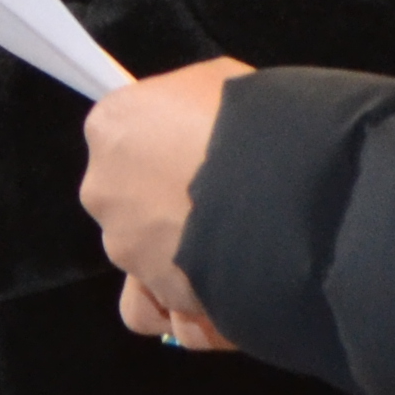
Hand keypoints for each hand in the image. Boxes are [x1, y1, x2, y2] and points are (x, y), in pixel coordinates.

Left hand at [85, 60, 246, 350]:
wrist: (290, 191)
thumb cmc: (257, 121)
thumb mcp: (222, 83)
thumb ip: (191, 108)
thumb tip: (196, 127)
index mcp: (112, 127)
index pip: (123, 133)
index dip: (165, 142)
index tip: (203, 148)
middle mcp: (104, 189)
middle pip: (129, 197)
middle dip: (167, 200)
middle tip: (224, 200)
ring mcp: (127, 248)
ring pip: (140, 256)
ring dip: (175, 255)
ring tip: (231, 253)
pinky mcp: (159, 298)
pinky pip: (156, 311)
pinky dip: (180, 309)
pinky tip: (215, 297)